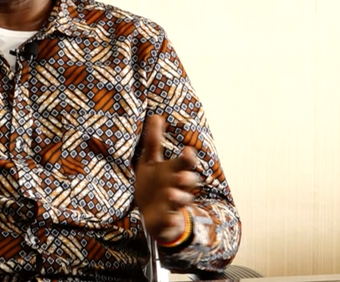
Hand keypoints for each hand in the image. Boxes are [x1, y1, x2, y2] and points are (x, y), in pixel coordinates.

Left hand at [134, 115, 200, 243]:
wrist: (153, 214)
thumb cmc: (154, 183)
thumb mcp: (150, 162)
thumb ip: (154, 141)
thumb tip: (157, 116)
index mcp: (173, 171)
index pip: (184, 163)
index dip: (187, 157)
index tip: (187, 150)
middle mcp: (177, 187)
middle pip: (188, 181)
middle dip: (187, 177)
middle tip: (181, 174)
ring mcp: (174, 204)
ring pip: (182, 200)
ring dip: (178, 197)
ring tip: (171, 193)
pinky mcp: (168, 220)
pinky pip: (172, 222)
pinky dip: (172, 222)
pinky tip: (170, 220)